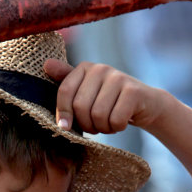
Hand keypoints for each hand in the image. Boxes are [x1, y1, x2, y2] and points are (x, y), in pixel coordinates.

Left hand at [44, 59, 163, 134]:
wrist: (146, 105)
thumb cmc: (110, 101)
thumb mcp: (86, 92)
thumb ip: (66, 81)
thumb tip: (46, 64)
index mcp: (84, 68)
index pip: (64, 92)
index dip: (63, 113)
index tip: (66, 127)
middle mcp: (100, 68)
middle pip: (80, 106)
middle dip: (86, 124)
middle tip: (94, 127)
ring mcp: (118, 78)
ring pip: (98, 115)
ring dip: (102, 128)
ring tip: (108, 124)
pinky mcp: (133, 91)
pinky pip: (115, 119)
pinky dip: (117, 128)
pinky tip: (120, 123)